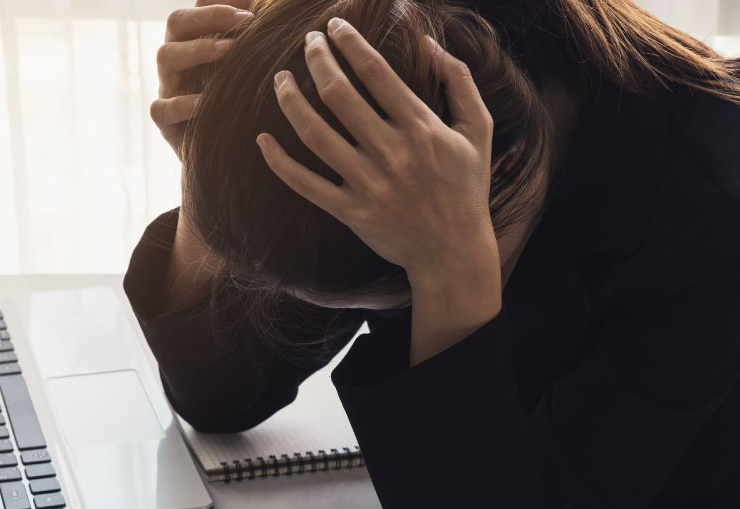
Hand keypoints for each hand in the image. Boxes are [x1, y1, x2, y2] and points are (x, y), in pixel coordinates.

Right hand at [151, 1, 253, 159]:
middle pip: (176, 22)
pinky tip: (204, 102)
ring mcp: (168, 87)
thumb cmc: (237, 103)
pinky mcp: (165, 121)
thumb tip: (265, 6)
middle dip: (209, 16)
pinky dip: (182, 103)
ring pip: (166, 56)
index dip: (217, 2)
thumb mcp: (244, 69)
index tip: (250, 6)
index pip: (197, 8)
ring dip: (198, 49)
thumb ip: (250, 38)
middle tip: (245, 20)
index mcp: (193, 40)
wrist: (226, 156)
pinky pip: (162, 107)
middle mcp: (177, 58)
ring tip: (229, 50)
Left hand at [256, 18, 501, 347]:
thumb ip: (459, 81)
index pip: (376, 72)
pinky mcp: (350, 212)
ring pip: (316, 134)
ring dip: (291, 101)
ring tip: (280, 78)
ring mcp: (368, 184)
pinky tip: (262, 140)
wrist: (453, 251)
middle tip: (308, 41)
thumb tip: (429, 43)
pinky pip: (306, 184)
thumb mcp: (478, 129)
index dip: (350, 43)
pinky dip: (280, 163)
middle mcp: (392, 153)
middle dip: (317, 59)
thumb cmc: (466, 187)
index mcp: (421, 127)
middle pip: (339, 95)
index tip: (335, 26)